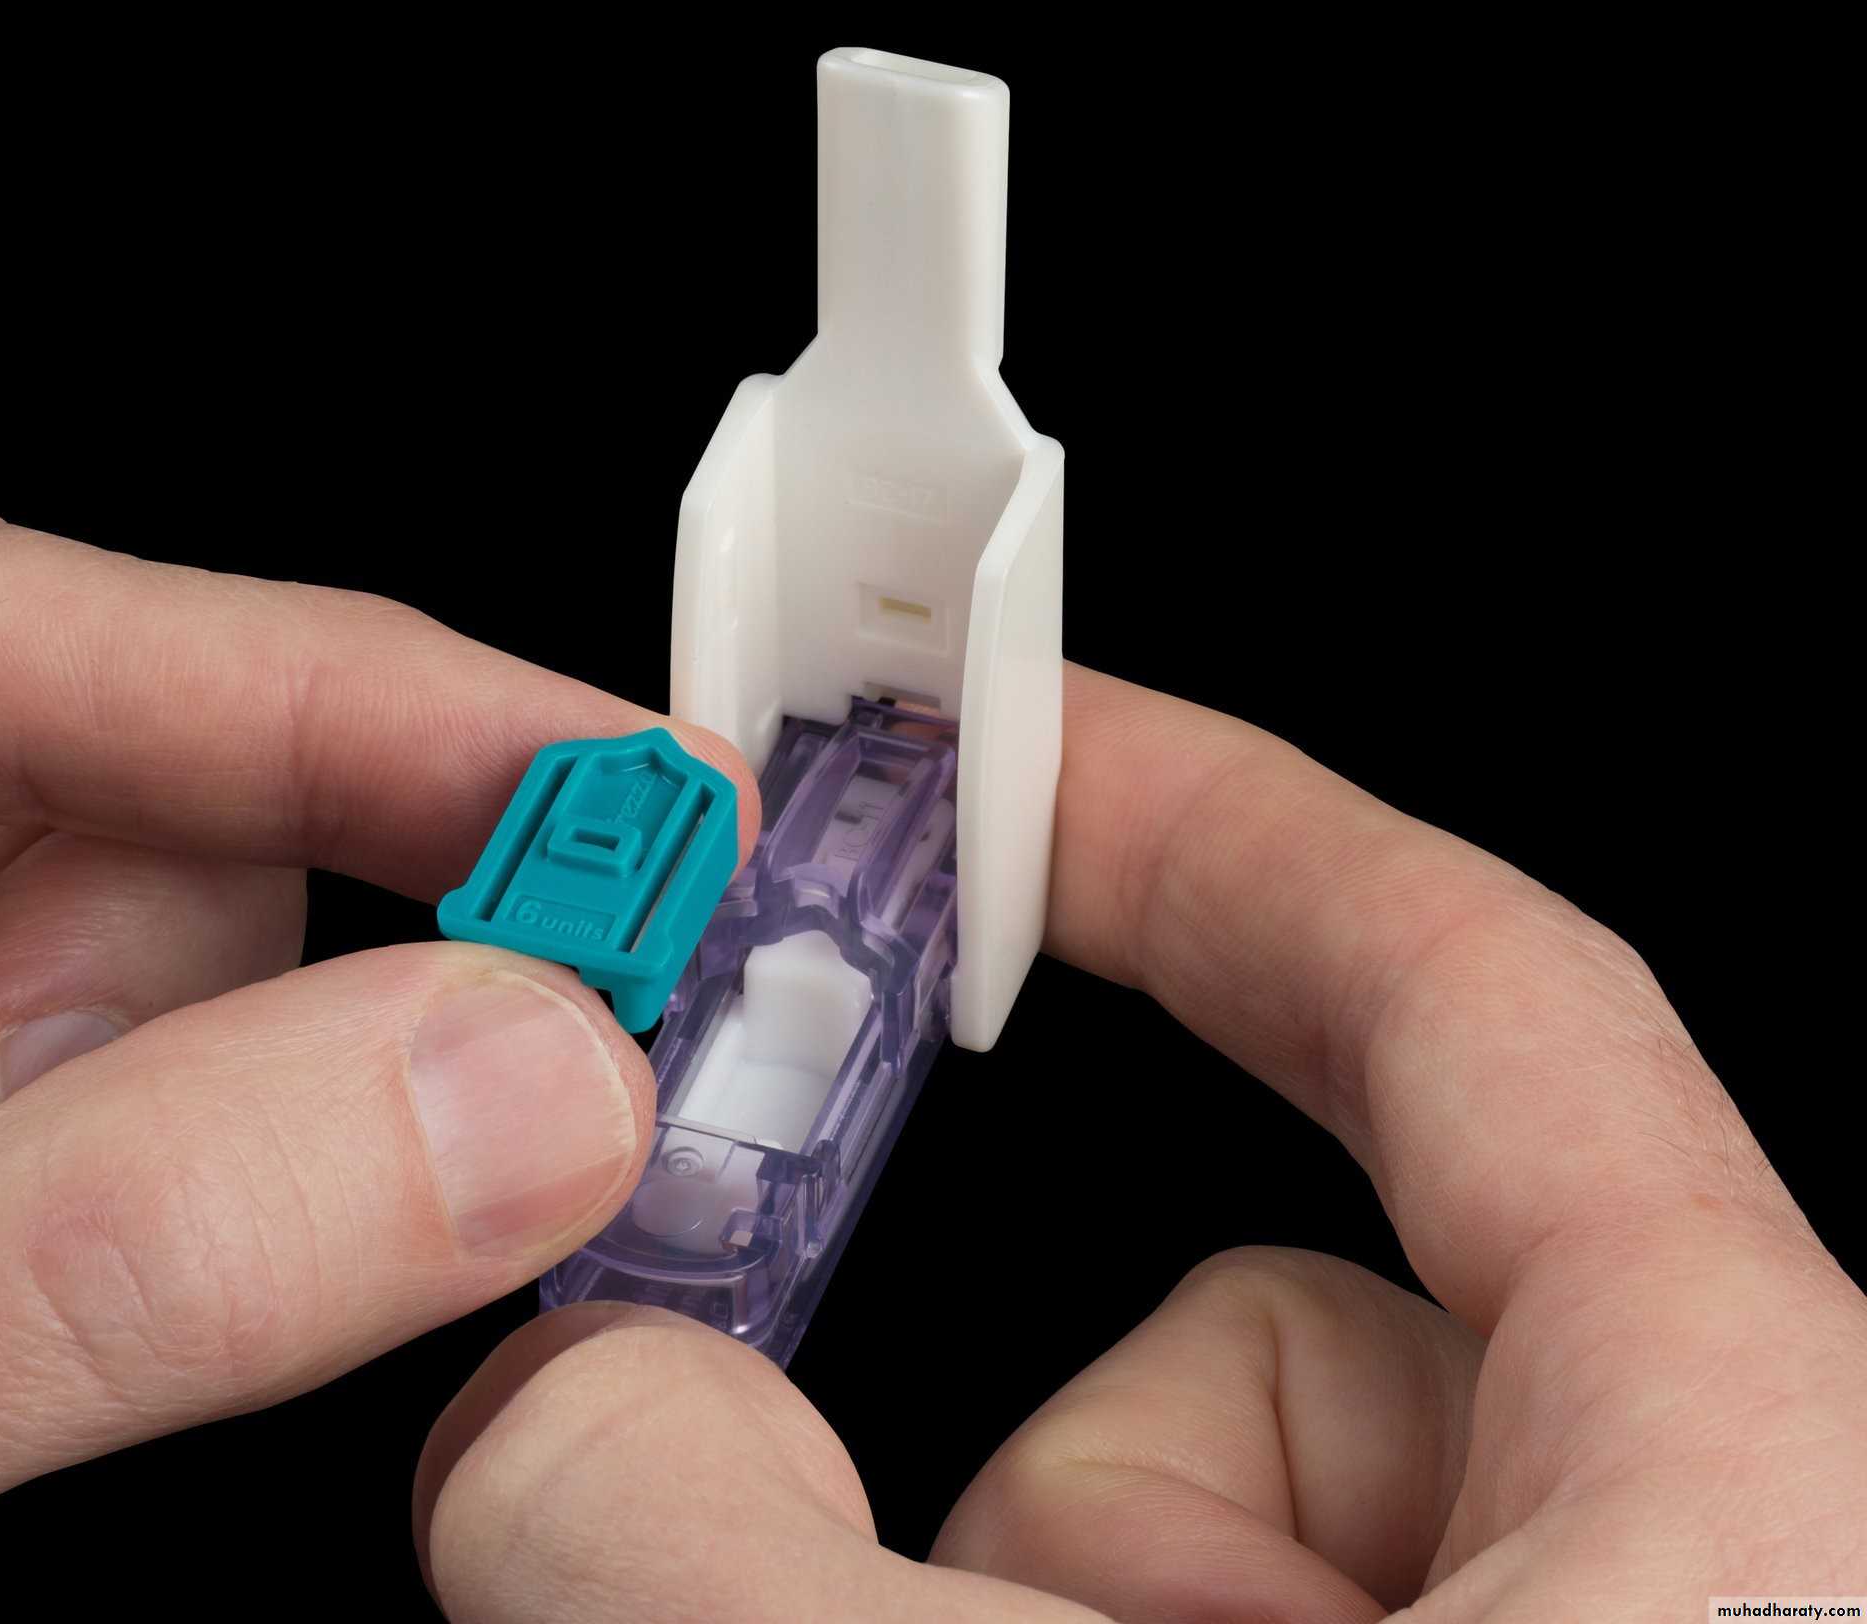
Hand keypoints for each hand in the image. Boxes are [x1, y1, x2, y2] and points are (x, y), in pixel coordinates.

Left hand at [0, 500, 755, 1609]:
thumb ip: (116, 1244)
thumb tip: (511, 1099)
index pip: (13, 618)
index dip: (361, 696)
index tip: (630, 802)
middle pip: (83, 792)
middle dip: (223, 1003)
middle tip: (367, 1156)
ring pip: (87, 966)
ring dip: (140, 1137)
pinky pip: (47, 1104)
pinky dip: (109, 1200)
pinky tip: (19, 1317)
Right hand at [412, 666, 1866, 1619]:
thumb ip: (705, 1535)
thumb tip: (547, 1427)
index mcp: (1752, 1477)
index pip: (1468, 989)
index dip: (1209, 825)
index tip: (1022, 749)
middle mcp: (1717, 1570)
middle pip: (1284, 1315)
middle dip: (1041, 1471)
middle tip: (888, 1594)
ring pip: (1224, 1524)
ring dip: (1052, 1615)